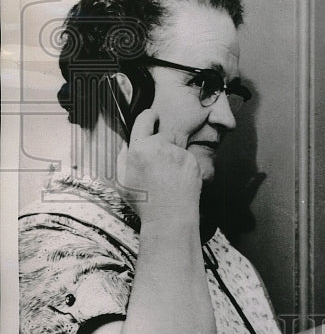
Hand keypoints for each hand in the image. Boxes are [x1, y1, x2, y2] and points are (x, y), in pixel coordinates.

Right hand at [116, 108, 201, 223]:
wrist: (170, 217)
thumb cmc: (145, 202)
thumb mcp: (123, 181)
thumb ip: (124, 157)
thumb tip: (129, 143)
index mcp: (140, 148)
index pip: (145, 118)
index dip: (149, 117)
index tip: (152, 118)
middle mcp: (161, 146)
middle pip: (163, 134)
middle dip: (161, 144)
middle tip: (158, 164)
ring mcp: (179, 153)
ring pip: (176, 148)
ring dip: (172, 158)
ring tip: (167, 179)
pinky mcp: (193, 161)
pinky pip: (187, 159)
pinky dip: (183, 167)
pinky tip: (177, 182)